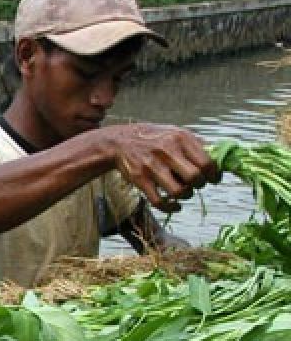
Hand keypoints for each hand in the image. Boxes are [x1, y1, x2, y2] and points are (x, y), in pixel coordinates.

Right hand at [101, 124, 220, 213]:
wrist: (120, 142)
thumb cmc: (154, 138)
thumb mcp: (176, 133)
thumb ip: (196, 144)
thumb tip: (220, 159)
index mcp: (181, 138)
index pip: (207, 162)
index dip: (214, 175)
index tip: (213, 179)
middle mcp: (167, 151)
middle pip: (195, 178)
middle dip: (200, 185)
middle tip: (196, 185)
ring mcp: (152, 166)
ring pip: (179, 191)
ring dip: (186, 196)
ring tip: (184, 194)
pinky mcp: (140, 179)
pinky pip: (159, 201)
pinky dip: (170, 208)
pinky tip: (175, 206)